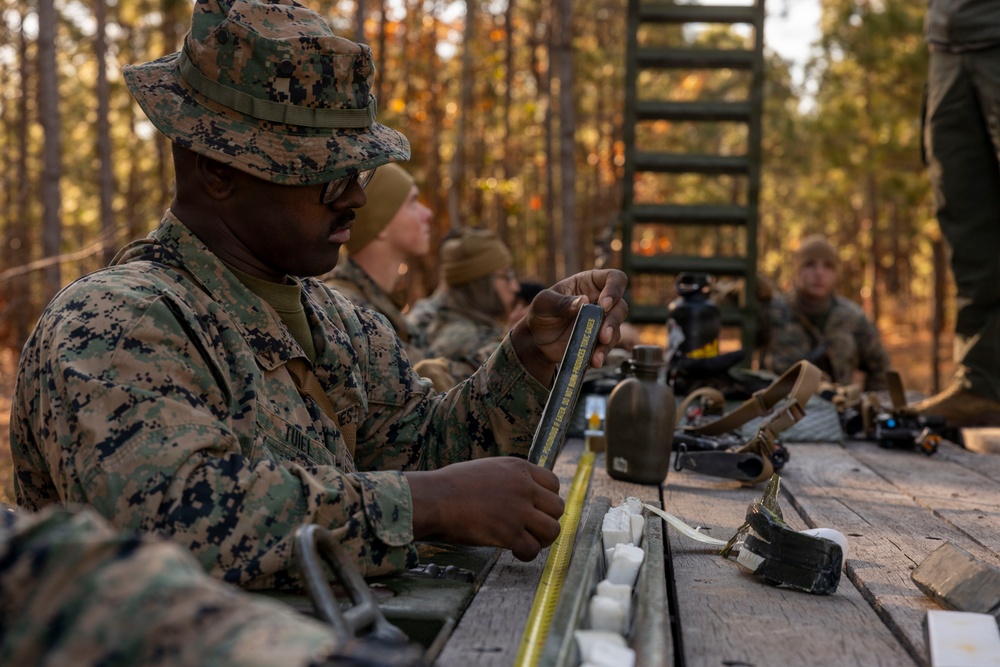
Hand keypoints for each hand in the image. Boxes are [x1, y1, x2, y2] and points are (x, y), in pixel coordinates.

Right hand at [405, 458, 563, 560]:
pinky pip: (533, 549)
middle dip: (547, 519)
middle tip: (533, 528)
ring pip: (552, 529)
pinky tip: (515, 551)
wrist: (436, 498)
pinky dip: (526, 554)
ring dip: (542, 539)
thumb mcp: (489, 469)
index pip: (553, 483)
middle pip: (557, 507)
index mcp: (519, 468)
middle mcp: (524, 488)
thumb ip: (510, 479)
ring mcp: (519, 511)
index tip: (537, 508)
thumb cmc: (453, 484)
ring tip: (528, 541)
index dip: (547, 498)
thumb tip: (520, 494)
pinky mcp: (510, 533)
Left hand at [511, 268, 628, 384]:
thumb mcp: (544, 303)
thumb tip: (583, 301)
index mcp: (589, 283)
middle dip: (613, 321)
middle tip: (602, 334)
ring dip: (609, 340)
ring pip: (616, 328)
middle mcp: (600, 300)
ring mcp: (601, 321)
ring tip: (597, 352)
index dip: (614, 289)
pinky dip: (602, 353)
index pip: (614, 278)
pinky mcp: (599, 339)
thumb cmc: (541, 314)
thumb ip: (561, 302)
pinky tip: (593, 359)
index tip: (604, 304)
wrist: (537, 341)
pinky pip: (608, 346)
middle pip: (620, 306)